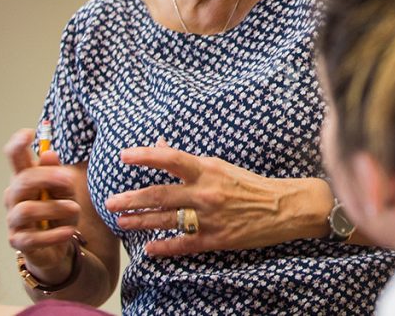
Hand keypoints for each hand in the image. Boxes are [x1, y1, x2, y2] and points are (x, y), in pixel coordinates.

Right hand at [4, 128, 83, 278]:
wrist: (57, 246)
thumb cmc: (59, 212)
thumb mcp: (66, 191)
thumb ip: (58, 176)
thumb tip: (50, 154)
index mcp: (25, 178)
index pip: (14, 157)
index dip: (18, 144)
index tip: (29, 132)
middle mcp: (14, 197)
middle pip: (22, 180)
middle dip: (47, 177)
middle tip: (69, 180)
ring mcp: (13, 220)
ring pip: (26, 209)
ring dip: (55, 208)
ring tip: (74, 210)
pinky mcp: (18, 242)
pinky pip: (32, 237)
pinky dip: (54, 234)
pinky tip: (69, 231)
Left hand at [105, 141, 329, 255]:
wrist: (284, 207)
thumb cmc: (251, 184)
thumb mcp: (221, 167)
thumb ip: (188, 161)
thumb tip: (159, 146)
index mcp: (208, 170)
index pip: (169, 159)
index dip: (145, 156)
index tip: (123, 156)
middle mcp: (205, 192)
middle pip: (159, 194)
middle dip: (131, 199)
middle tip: (110, 202)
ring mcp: (209, 217)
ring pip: (165, 220)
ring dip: (140, 222)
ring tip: (121, 223)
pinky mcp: (216, 239)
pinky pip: (183, 244)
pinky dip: (163, 247)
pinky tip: (149, 249)